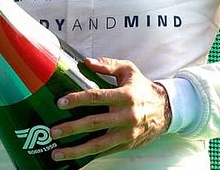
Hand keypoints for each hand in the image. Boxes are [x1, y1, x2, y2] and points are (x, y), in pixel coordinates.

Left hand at [50, 57, 171, 162]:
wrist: (166, 110)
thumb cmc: (141, 87)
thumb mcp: (128, 70)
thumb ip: (107, 65)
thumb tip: (86, 62)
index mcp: (125, 96)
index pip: (97, 97)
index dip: (77, 100)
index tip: (60, 103)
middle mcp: (126, 116)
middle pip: (94, 123)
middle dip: (72, 128)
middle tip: (54, 131)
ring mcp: (127, 133)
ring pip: (99, 145)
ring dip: (76, 150)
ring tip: (57, 153)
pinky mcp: (127, 145)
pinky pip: (106, 152)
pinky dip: (89, 155)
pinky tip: (74, 158)